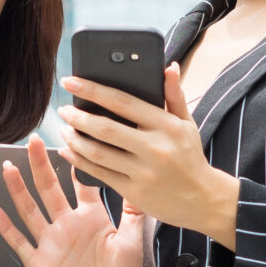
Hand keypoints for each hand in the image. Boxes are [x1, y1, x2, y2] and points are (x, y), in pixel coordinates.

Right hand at [0, 136, 145, 266]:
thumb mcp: (133, 244)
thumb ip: (134, 214)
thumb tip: (142, 183)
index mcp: (92, 219)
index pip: (81, 183)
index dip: (77, 162)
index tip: (71, 138)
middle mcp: (68, 226)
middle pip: (51, 189)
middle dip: (42, 165)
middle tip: (33, 140)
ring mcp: (51, 243)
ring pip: (30, 210)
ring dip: (19, 189)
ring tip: (9, 165)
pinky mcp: (39, 263)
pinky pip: (19, 242)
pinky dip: (6, 227)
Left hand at [57, 65, 239, 249]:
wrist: (203, 199)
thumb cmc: (190, 157)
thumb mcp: (187, 124)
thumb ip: (174, 95)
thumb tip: (168, 66)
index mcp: (166, 126)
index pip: (123, 102)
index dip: (93, 90)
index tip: (71, 81)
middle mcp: (154, 148)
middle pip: (105, 128)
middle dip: (77, 117)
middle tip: (62, 109)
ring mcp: (143, 172)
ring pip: (98, 153)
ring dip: (74, 139)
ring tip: (63, 129)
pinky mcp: (133, 192)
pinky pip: (99, 174)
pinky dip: (79, 162)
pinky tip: (68, 151)